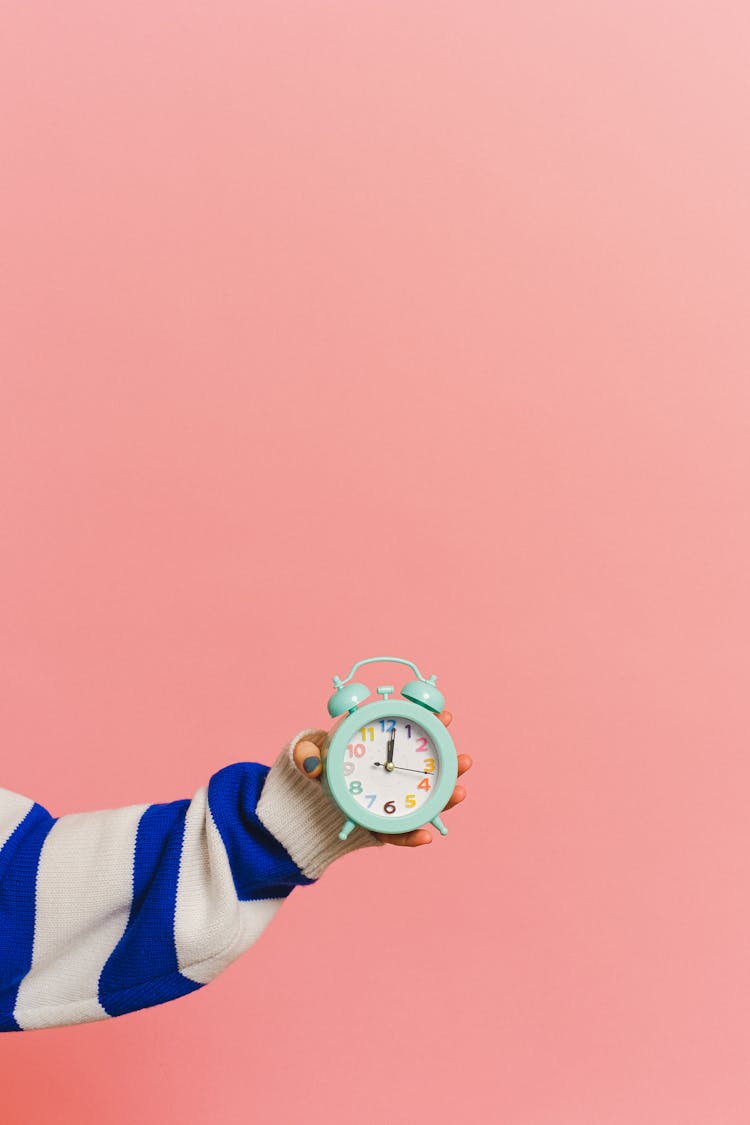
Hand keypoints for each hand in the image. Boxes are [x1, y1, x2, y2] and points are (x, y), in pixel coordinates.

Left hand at [293, 710, 470, 847]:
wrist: (314, 807)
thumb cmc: (322, 773)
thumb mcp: (313, 760)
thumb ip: (308, 756)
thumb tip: (309, 762)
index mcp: (382, 751)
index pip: (411, 736)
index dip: (430, 725)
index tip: (446, 716)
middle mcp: (396, 776)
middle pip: (429, 770)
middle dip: (452, 765)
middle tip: (466, 760)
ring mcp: (395, 801)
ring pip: (425, 801)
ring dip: (445, 798)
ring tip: (459, 793)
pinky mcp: (387, 827)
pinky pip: (402, 833)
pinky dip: (413, 837)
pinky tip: (426, 837)